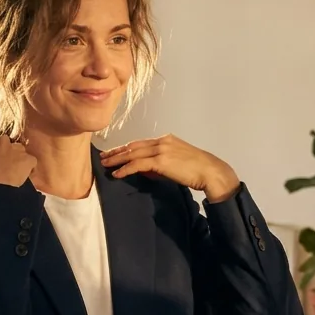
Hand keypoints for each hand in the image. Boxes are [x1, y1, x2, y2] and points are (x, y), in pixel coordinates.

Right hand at [0, 134, 36, 187]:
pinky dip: (29, 168)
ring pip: (19, 150)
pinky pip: (31, 162)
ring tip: (13, 172)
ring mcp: (15, 148)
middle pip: (4, 143)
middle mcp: (1, 140)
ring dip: (17, 158)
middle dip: (3, 153)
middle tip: (1, 167)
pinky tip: (24, 177)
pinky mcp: (27, 159)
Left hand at [99, 135, 239, 201]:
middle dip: (117, 152)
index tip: (115, 152)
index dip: (126, 148)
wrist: (210, 171)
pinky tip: (117, 174)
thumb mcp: (176, 164)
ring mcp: (161, 149)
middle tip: (104, 157)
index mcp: (166, 139)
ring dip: (117, 159)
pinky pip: (138, 164)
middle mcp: (162, 141)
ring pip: (133, 153)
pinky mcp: (161, 160)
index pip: (140, 143)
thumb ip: (159, 165)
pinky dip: (126, 169)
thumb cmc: (197, 171)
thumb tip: (142, 170)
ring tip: (105, 165)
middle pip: (133, 146)